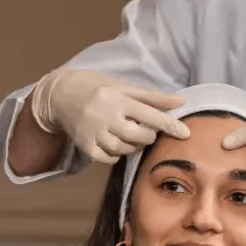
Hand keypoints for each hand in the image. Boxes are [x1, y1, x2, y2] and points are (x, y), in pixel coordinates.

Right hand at [31, 68, 189, 163]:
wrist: (59, 95)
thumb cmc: (97, 87)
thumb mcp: (123, 86)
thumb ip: (152, 96)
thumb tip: (180, 101)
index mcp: (118, 99)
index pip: (150, 115)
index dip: (170, 125)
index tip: (186, 133)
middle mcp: (106, 117)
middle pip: (140, 136)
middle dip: (149, 135)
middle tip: (146, 129)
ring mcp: (94, 133)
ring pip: (125, 149)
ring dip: (134, 145)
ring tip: (129, 133)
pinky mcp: (85, 146)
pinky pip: (109, 159)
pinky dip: (117, 155)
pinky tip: (116, 143)